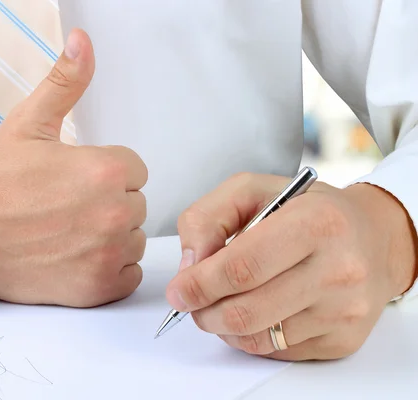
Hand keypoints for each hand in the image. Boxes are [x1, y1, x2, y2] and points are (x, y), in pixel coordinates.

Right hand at [0, 29, 146, 306]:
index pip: (134, 169)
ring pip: (134, 238)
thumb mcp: (28, 124)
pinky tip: (77, 258)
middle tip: (67, 207)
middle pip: (136, 204)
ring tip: (69, 233)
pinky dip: (110, 269)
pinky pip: (129, 274)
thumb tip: (82, 41)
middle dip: (108, 203)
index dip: (105, 173)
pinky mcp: (100, 288)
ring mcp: (109, 254)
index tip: (75, 181)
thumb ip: (64, 83)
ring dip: (111, 237)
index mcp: (107, 171)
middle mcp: (116, 214)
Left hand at [166, 172, 416, 359]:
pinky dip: (250, 337)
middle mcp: (338, 269)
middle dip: (203, 311)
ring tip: (218, 305)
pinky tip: (253, 312)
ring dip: (222, 326)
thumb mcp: (252, 189)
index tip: (178, 290)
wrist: (373, 237)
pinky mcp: (343, 339)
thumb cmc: (307, 210)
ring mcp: (344, 310)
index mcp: (315, 222)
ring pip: (258, 337)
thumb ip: (208, 218)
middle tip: (191, 302)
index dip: (200, 284)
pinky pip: (277, 350)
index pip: (243, 267)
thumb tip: (189, 266)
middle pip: (247, 311)